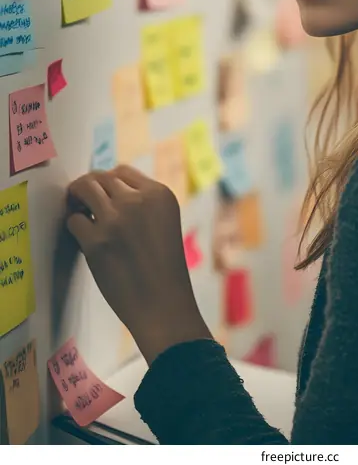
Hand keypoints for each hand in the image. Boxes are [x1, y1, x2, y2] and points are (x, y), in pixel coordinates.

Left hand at [66, 165, 211, 364]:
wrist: (164, 305)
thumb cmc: (165, 268)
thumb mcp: (165, 222)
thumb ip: (143, 204)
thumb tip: (106, 191)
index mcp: (160, 194)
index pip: (123, 171)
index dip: (108, 181)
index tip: (102, 194)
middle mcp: (138, 200)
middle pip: (100, 176)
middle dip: (88, 186)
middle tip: (82, 200)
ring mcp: (116, 219)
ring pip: (83, 188)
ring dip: (76, 197)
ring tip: (76, 209)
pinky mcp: (96, 241)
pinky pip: (74, 220)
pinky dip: (74, 225)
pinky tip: (82, 236)